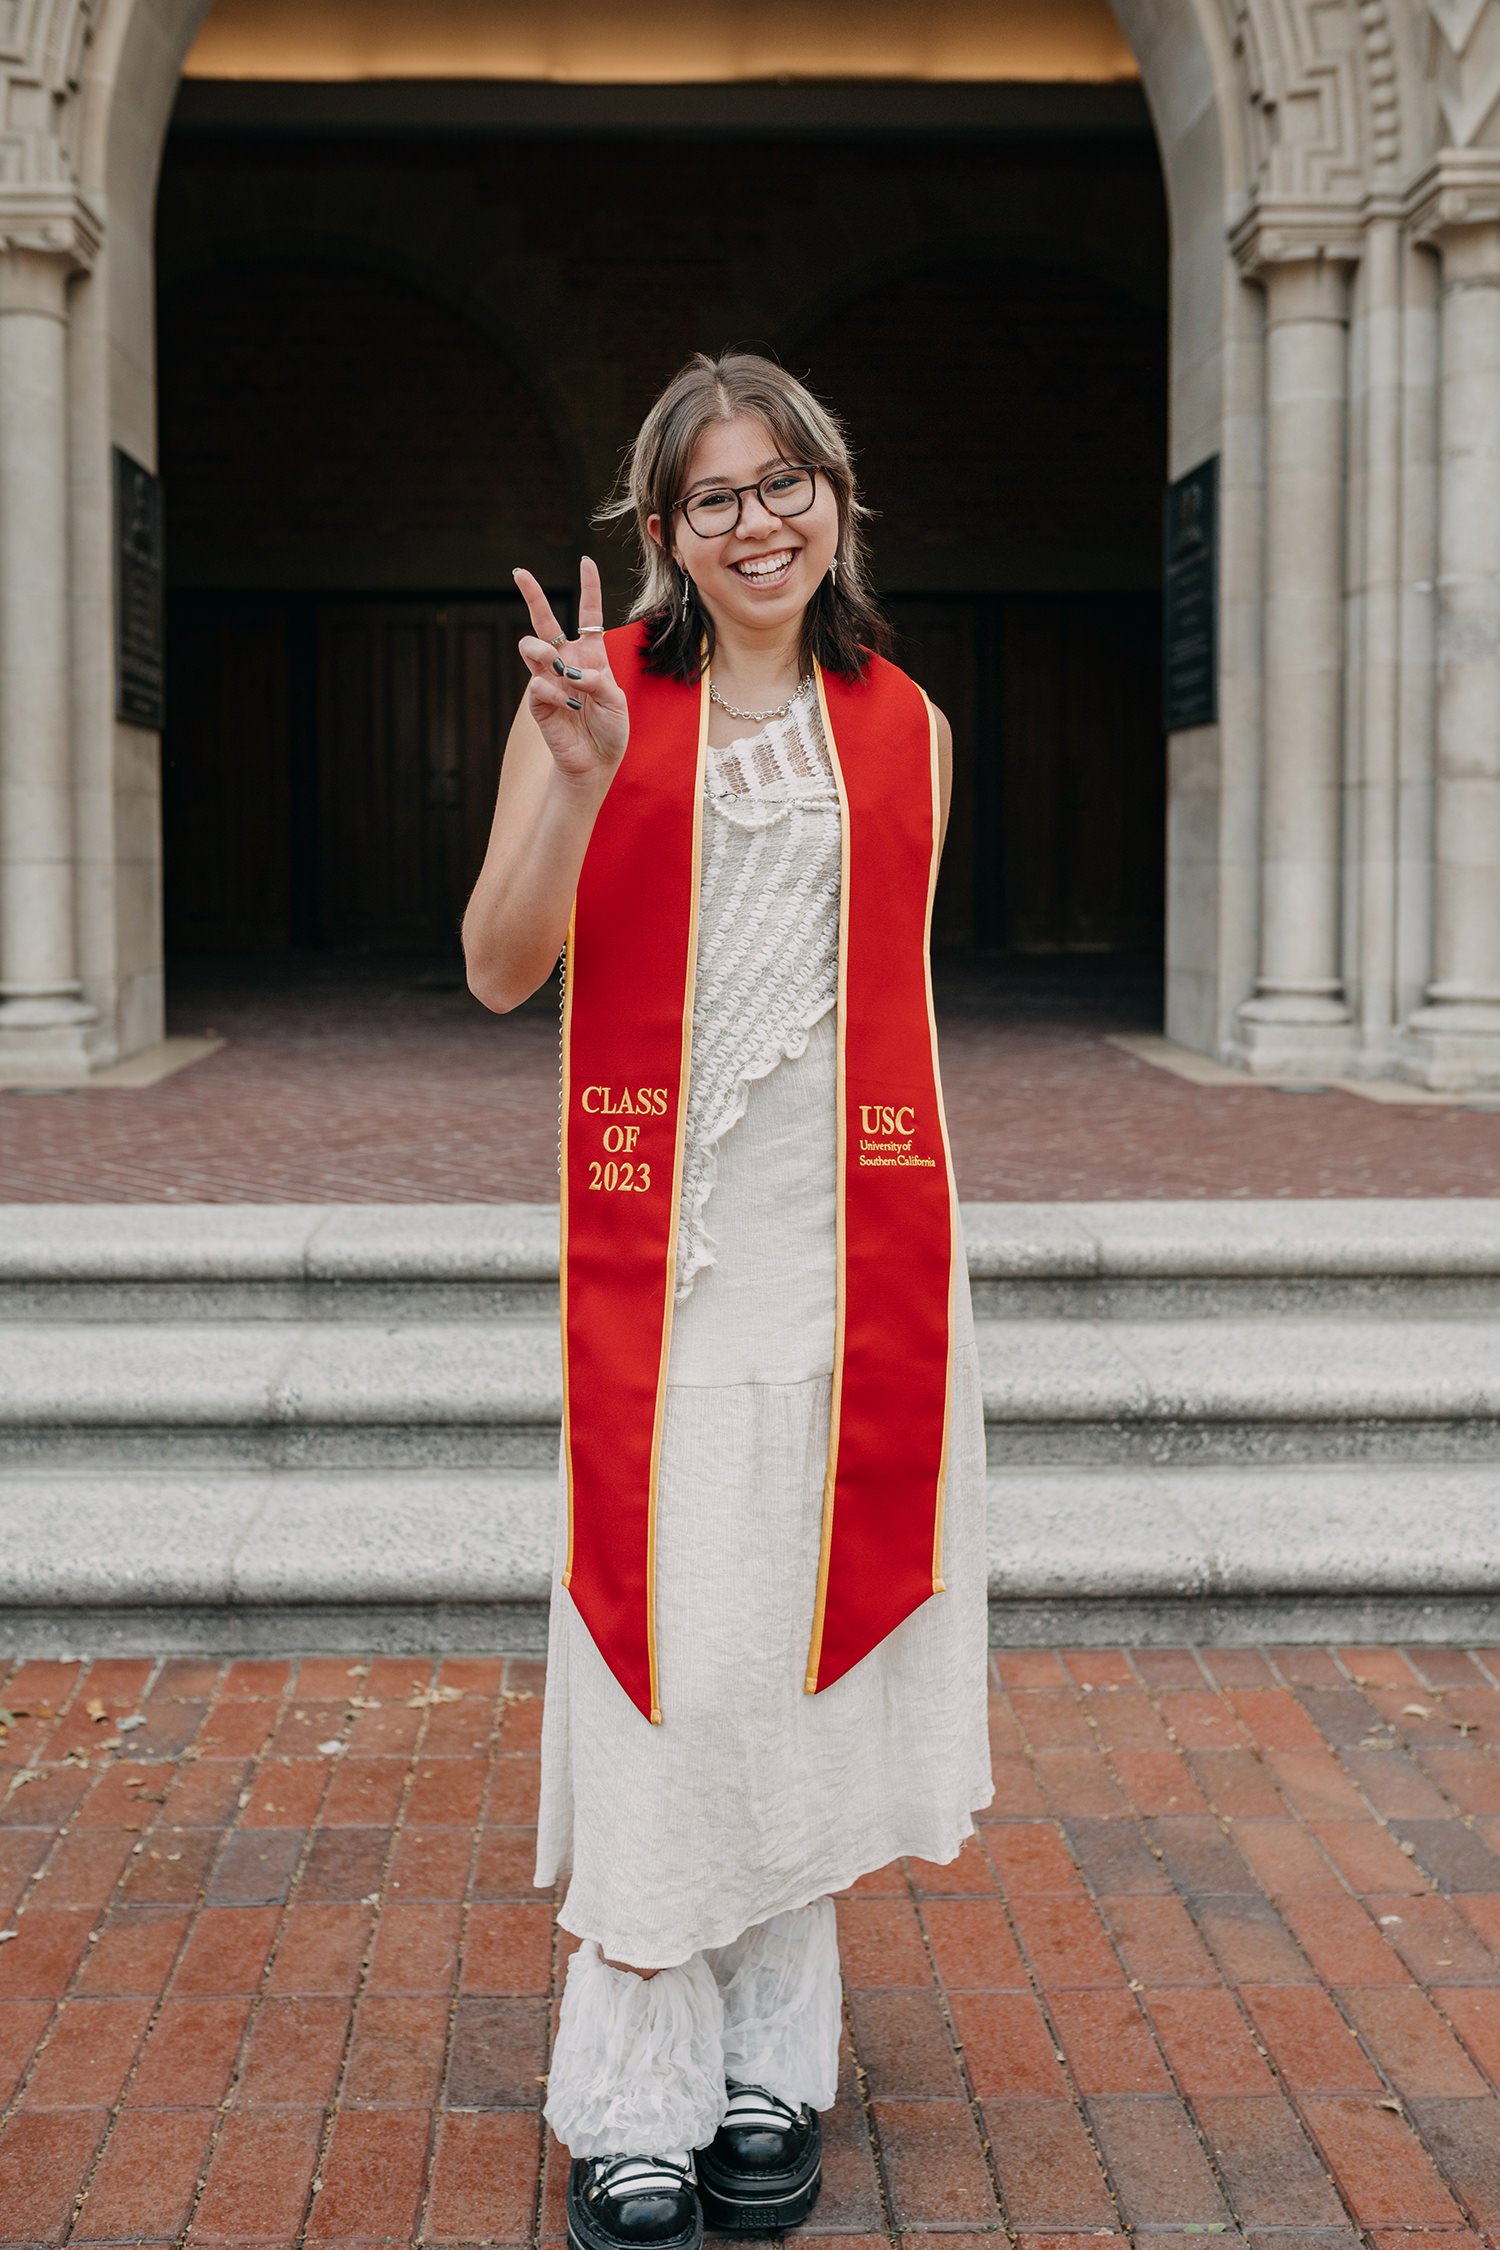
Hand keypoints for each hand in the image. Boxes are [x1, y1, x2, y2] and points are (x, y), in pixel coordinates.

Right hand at [513, 556, 628, 787]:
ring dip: (544, 653)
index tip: (585, 561)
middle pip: (545, 620)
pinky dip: (558, 694)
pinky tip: (571, 708)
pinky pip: (539, 685)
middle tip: (519, 573)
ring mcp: (549, 679)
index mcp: (591, 655)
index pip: (588, 615)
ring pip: (531, 646)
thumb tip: (571, 672)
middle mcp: (566, 661)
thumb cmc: (610, 729)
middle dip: (532, 594)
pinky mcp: (538, 700)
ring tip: (560, 670)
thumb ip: (599, 681)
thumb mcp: (617, 701)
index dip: (589, 588)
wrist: (597, 761)